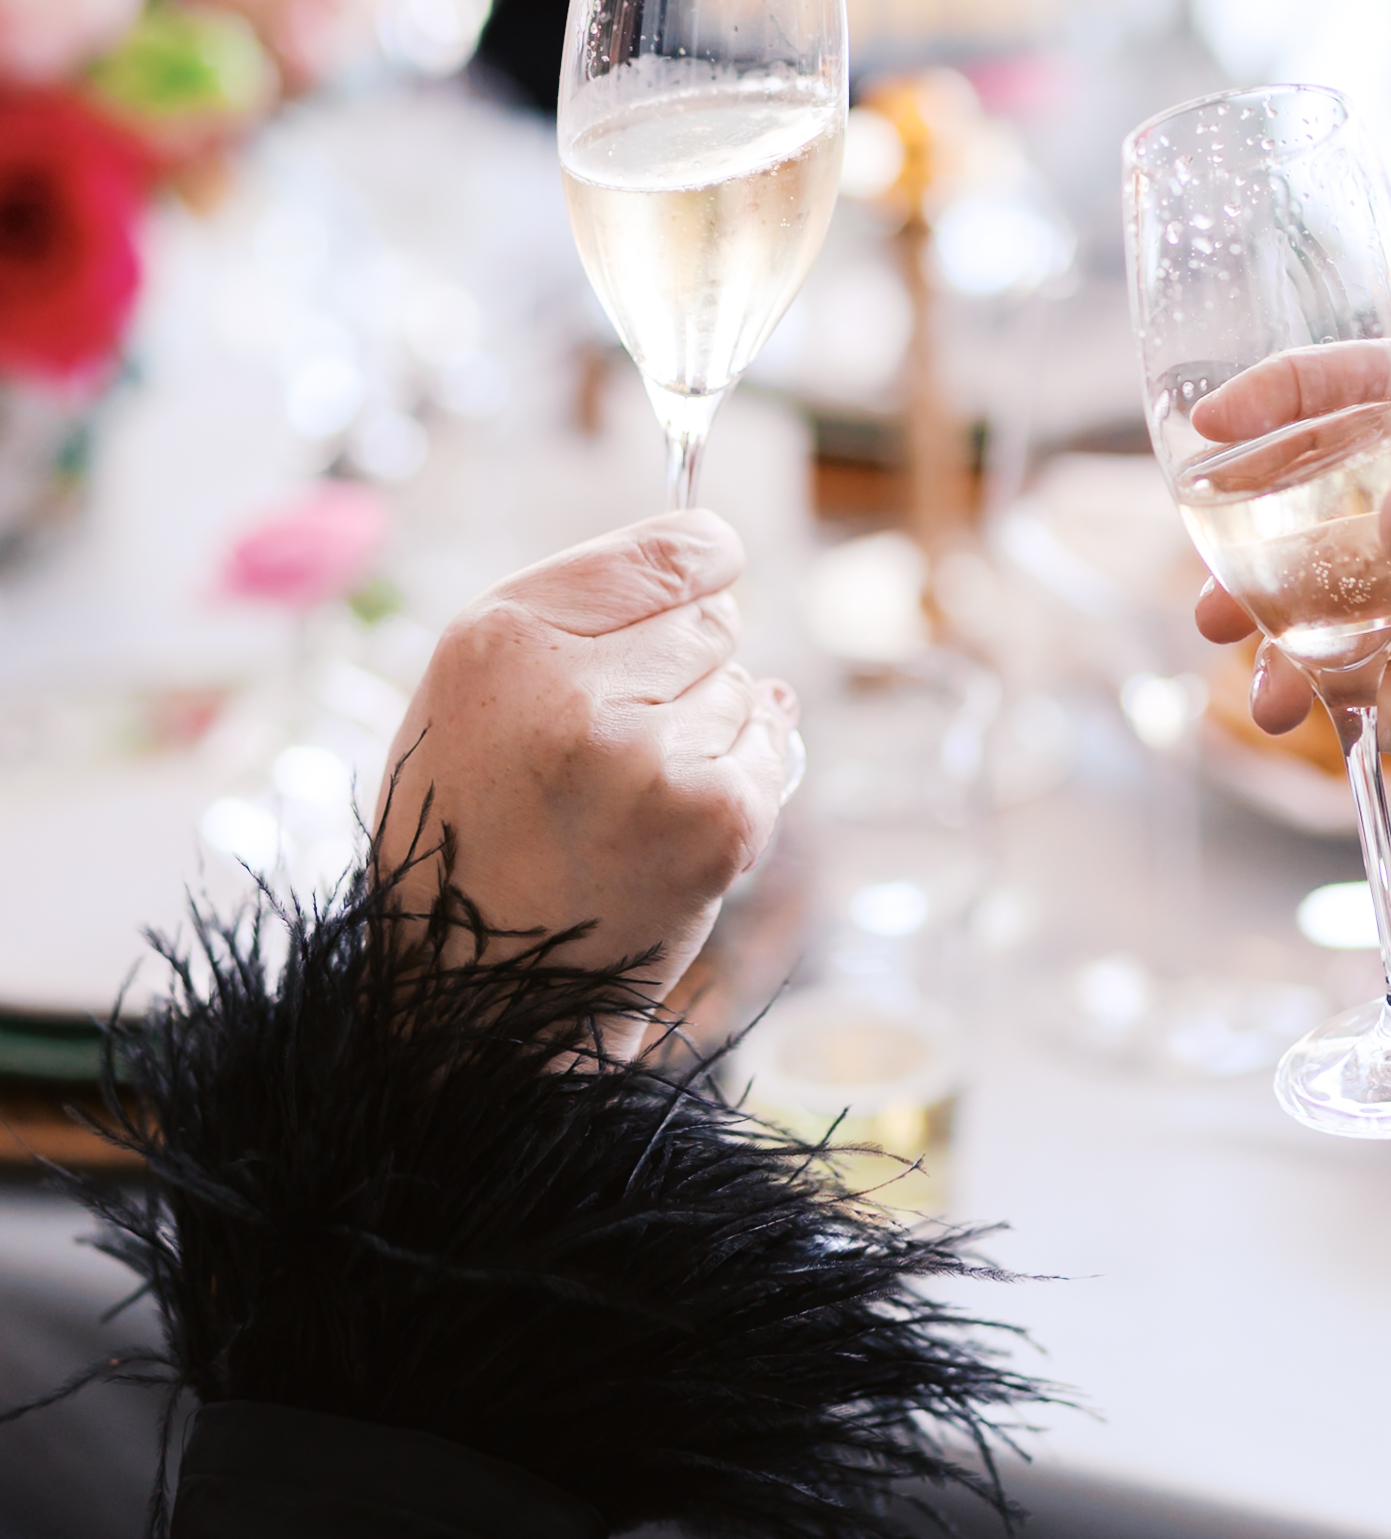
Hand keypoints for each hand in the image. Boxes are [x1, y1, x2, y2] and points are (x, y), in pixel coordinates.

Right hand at [380, 511, 797, 1022]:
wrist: (473, 991)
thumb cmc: (474, 825)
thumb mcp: (478, 690)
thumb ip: (588, 612)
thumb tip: (725, 566)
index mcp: (504, 637)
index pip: (672, 547)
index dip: (704, 564)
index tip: (707, 581)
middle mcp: (575, 689)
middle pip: (715, 620)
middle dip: (688, 670)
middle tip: (620, 745)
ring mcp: (648, 758)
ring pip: (742, 690)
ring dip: (707, 737)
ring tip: (626, 804)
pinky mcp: (711, 820)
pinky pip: (769, 755)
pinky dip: (739, 789)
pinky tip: (670, 833)